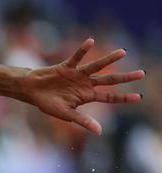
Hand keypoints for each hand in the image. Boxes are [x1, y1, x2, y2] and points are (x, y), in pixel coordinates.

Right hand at [21, 38, 144, 134]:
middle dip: (125, 78)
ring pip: (97, 66)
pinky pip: (76, 57)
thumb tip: (100, 131)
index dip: (123, 98)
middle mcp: (85, 84)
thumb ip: (82, 121)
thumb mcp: (66, 114)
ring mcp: (77, 74)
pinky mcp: (67, 66)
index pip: (109, 98)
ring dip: (109, 60)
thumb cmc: (47, 104)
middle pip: (109, 80)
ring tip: (123, 52)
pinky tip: (91, 41)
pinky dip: (82, 50)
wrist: (31, 91)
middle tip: (142, 73)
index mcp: (86, 97)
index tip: (138, 97)